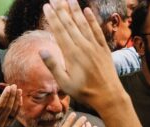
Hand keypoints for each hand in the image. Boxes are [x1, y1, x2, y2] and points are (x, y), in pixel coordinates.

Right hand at [0, 85, 21, 126]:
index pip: (1, 106)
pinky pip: (15, 114)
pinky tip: (19, 97)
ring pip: (13, 111)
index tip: (8, 87)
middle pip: (8, 108)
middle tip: (14, 86)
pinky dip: (18, 105)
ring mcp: (5, 125)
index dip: (5, 96)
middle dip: (12, 96)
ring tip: (19, 90)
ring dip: (17, 100)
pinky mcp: (9, 125)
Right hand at [40, 0, 142, 126]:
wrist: (108, 95)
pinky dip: (92, 20)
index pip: (60, 31)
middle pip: (70, 24)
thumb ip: (53, 66)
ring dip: (76, 10)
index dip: (52, 18)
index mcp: (72, 54)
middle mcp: (83, 46)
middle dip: (61, 9)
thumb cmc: (84, 91)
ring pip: (83, 24)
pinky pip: (97, 30)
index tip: (47, 6)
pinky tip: (88, 10)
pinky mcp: (104, 48)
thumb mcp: (65, 83)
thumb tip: (41, 50)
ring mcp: (95, 46)